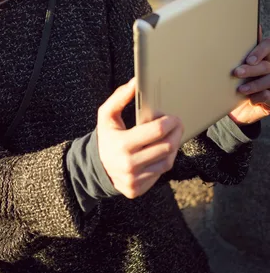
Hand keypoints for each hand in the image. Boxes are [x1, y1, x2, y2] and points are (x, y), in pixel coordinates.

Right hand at [96, 78, 182, 198]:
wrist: (94, 167)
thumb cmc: (105, 137)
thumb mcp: (107, 115)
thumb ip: (120, 97)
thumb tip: (135, 82)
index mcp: (122, 144)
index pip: (157, 131)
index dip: (170, 122)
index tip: (174, 117)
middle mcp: (129, 164)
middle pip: (167, 147)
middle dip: (176, 133)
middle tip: (177, 125)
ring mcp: (134, 180)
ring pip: (167, 162)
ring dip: (172, 147)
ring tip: (170, 137)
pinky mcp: (137, 189)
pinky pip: (160, 174)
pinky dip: (163, 161)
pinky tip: (160, 152)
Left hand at [229, 26, 269, 124]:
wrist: (243, 108)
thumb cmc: (242, 81)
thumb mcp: (241, 64)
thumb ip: (243, 49)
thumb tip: (247, 29)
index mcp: (266, 56)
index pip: (268, 46)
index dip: (260, 51)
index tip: (249, 60)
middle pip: (266, 65)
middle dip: (251, 70)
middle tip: (237, 73)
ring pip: (269, 80)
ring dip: (254, 85)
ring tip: (241, 89)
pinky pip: (269, 96)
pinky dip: (259, 97)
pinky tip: (252, 99)